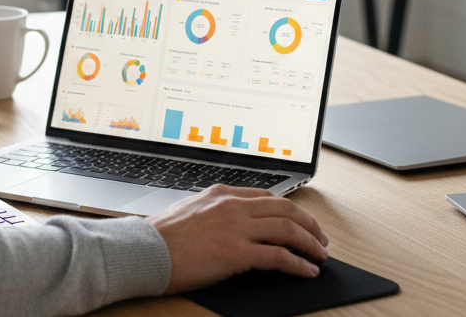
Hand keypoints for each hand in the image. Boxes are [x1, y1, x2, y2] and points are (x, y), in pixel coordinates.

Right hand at [148, 183, 328, 293]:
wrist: (144, 250)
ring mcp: (236, 228)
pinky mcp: (237, 253)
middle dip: (309, 224)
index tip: (301, 222)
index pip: (267, 197)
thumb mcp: (190, 210)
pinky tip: (307, 271)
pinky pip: (279, 256)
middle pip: (285, 209)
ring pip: (288, 229)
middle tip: (321, 239)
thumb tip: (231, 224)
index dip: (291, 210)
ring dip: (310, 244)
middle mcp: (233, 206)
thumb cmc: (160, 236)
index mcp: (222, 193)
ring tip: (321, 256)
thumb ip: (214, 212)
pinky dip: (298, 264)